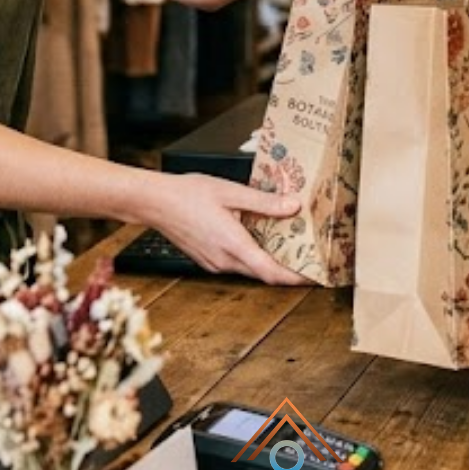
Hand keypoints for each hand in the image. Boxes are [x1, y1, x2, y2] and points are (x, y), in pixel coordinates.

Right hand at [141, 173, 310, 284]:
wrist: (154, 202)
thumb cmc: (188, 194)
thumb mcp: (231, 192)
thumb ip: (264, 202)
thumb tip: (293, 206)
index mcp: (233, 245)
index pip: (271, 272)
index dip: (295, 278)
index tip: (314, 276)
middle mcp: (224, 260)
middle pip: (263, 273)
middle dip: (287, 269)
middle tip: (308, 258)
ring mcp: (214, 263)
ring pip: (249, 269)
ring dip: (268, 262)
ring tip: (287, 246)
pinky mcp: (208, 260)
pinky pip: (236, 264)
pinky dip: (251, 257)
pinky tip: (258, 239)